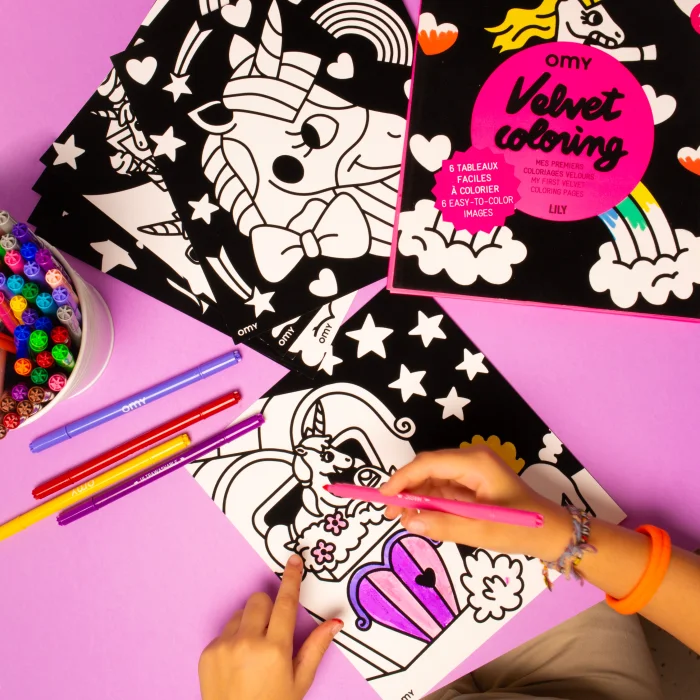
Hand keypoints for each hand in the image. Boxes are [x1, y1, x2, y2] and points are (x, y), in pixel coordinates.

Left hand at [199, 554, 342, 699]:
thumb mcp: (299, 681)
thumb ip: (316, 647)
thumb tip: (335, 623)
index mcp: (275, 649)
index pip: (285, 603)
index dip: (291, 579)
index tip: (293, 561)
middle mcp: (248, 643)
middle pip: (259, 600)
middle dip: (268, 609)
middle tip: (272, 631)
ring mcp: (224, 646)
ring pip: (240, 613)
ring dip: (249, 624)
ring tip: (254, 652)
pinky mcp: (208, 652)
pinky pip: (224, 631)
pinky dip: (233, 640)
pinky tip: (238, 663)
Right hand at [381, 447, 571, 561]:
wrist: (553, 533)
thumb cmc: (523, 528)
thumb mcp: (482, 531)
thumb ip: (445, 526)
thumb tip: (410, 523)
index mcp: (474, 462)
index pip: (428, 464)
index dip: (402, 479)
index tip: (384, 498)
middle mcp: (470, 460)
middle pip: (427, 469)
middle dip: (406, 490)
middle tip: (391, 514)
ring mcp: (471, 471)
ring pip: (432, 480)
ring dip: (416, 498)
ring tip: (405, 521)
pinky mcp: (472, 484)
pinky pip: (442, 490)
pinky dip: (429, 503)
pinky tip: (421, 519)